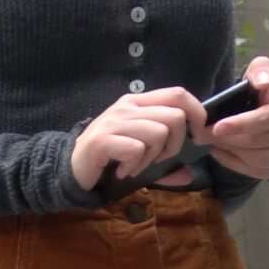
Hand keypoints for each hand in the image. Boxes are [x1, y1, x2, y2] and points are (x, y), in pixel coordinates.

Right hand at [70, 86, 206, 190]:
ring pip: (158, 133)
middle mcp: (128, 106)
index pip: (178, 94)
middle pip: (174, 116)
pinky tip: (123, 171)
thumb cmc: (109, 159)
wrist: (71, 168)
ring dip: (152, 158)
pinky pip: (136, 149)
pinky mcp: (103, 140)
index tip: (197, 137)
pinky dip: (135, 166)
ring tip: (137, 167)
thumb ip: (165, 165)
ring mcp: (114, 121)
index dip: (196, 113)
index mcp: (139, 103)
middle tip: (158, 160)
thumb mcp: (141, 158)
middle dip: (175, 145)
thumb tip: (189, 175)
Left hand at [204, 55, 268, 180]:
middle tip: (204, 136)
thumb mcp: (262, 76)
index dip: (239, 124)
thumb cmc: (266, 96)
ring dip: (230, 152)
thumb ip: (260, 70)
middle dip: (228, 139)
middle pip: (256, 142)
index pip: (264, 119)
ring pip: (256, 160)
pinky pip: (256, 172)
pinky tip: (220, 153)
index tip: (216, 127)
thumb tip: (261, 82)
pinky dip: (235, 164)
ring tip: (212, 143)